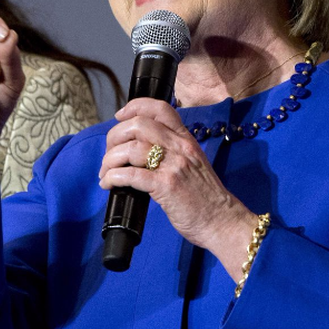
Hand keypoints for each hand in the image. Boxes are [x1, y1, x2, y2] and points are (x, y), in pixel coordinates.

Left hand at [98, 98, 255, 277]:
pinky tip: (108, 184)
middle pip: (138, 125)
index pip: (160, 108)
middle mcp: (180, 147)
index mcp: (185, 140)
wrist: (223, 222)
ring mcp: (173, 166)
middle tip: (109, 154)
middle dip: (115, 137)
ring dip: (110, 160)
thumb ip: (172, 152)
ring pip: (131, 148)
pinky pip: (130, 174)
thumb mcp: (194, 164)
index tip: (120, 116)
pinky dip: (113, 177)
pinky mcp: (166, 186)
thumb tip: (141, 150)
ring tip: (105, 172)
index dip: (134, 107)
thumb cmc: (206, 198)